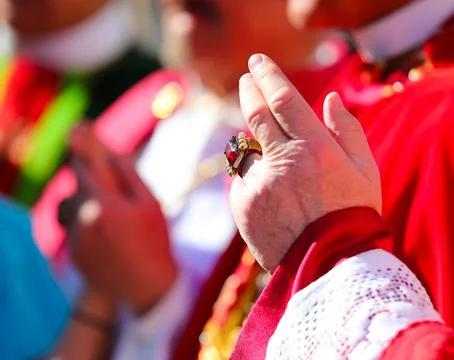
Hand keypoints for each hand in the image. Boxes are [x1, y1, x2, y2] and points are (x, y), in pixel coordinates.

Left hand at [67, 124, 177, 314]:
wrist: (147, 286)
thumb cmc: (155, 240)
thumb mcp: (149, 202)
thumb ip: (127, 174)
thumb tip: (110, 151)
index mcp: (102, 203)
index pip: (83, 165)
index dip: (82, 147)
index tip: (79, 130)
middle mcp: (82, 219)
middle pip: (76, 184)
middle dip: (89, 176)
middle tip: (106, 176)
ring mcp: (75, 238)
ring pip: (72, 206)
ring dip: (85, 200)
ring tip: (109, 210)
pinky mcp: (73, 252)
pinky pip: (74, 226)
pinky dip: (87, 221)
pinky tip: (110, 232)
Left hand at [230, 54, 380, 270]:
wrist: (329, 266)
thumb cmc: (351, 215)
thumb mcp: (364, 171)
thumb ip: (346, 130)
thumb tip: (329, 99)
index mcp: (314, 148)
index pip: (284, 99)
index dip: (268, 76)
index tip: (258, 63)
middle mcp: (282, 161)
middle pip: (255, 113)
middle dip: (250, 91)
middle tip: (248, 79)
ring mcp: (258, 183)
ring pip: (247, 149)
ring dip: (257, 147)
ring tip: (279, 170)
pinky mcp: (242, 205)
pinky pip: (242, 180)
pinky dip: (254, 179)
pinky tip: (274, 198)